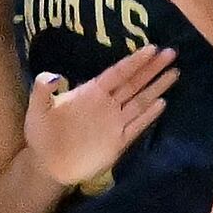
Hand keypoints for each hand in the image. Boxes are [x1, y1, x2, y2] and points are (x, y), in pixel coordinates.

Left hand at [27, 42, 179, 188]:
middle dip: (152, 68)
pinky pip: (137, 126)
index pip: (117, 73)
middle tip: (171, 52)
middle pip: (134, 83)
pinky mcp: (118, 142)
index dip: (134, 61)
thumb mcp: (37, 109)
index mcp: (91, 93)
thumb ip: (42, 90)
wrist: (47, 163)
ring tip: (174, 73)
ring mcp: (115, 123)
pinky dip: (149, 116)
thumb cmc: (42, 133)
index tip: (151, 48)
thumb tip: (54, 76)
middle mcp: (107, 104)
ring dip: (157, 88)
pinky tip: (162, 103)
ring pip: (140, 101)